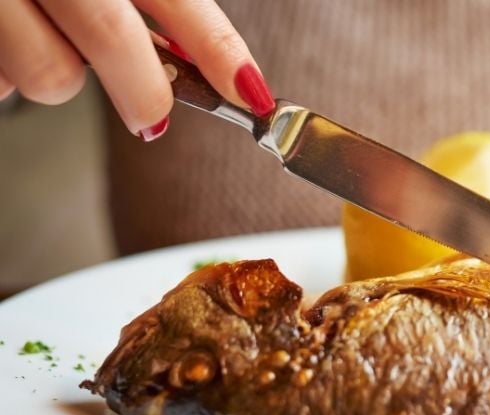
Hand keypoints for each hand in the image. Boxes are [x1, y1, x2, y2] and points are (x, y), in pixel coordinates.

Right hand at [0, 0, 273, 140]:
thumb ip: (150, 7)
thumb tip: (218, 71)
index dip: (220, 48)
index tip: (253, 94)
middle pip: (110, 36)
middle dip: (144, 92)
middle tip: (152, 118)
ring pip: (50, 74)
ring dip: (58, 78)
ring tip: (40, 41)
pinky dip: (5, 79)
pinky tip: (2, 43)